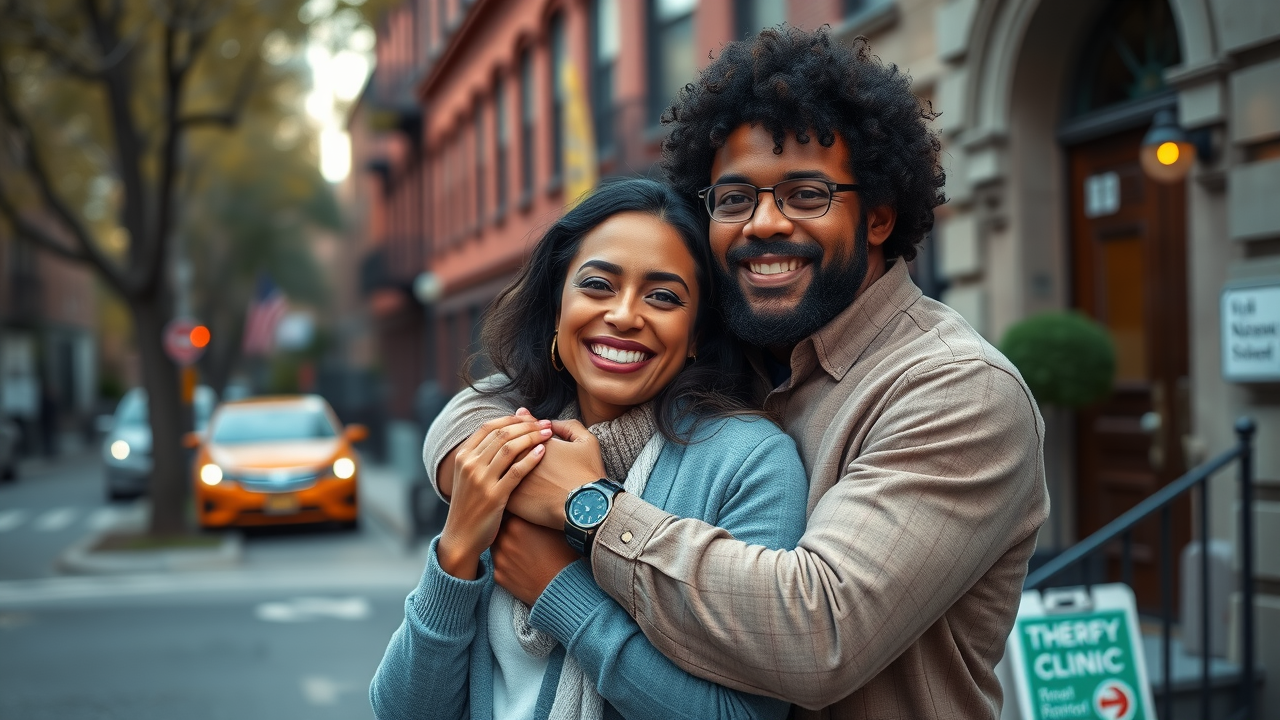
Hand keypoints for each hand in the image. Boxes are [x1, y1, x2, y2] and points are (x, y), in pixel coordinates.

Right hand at [437, 416, 551, 579]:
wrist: (461, 537)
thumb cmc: (470, 505)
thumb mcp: (468, 477)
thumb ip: (481, 456)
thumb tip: (503, 433)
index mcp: (462, 457)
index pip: (488, 427)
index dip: (512, 419)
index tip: (530, 417)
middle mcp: (469, 465)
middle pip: (502, 434)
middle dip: (527, 425)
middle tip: (546, 423)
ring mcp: (481, 480)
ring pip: (510, 448)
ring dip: (533, 436)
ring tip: (549, 433)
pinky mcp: (494, 497)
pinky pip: (517, 471)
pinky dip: (531, 458)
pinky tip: (543, 451)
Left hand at [492, 515, 579, 605]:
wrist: (561, 588)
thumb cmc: (563, 557)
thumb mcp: (554, 529)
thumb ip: (537, 518)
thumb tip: (531, 512)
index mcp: (517, 524)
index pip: (508, 512)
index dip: (516, 514)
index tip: (522, 518)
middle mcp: (504, 539)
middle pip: (500, 528)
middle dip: (509, 530)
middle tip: (524, 536)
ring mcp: (499, 558)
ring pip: (497, 546)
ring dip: (506, 546)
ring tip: (523, 552)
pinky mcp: (499, 575)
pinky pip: (499, 564)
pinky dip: (507, 564)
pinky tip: (521, 566)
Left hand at [505, 415, 606, 528]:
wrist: (586, 508)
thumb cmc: (588, 476)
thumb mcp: (587, 442)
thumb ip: (569, 427)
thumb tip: (550, 423)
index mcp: (537, 443)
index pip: (523, 431)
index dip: (526, 431)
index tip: (532, 437)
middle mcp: (522, 460)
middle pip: (508, 449)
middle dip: (512, 448)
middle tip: (522, 458)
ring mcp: (514, 481)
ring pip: (501, 469)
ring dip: (505, 468)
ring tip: (516, 473)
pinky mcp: (512, 501)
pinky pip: (501, 490)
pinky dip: (504, 488)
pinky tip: (512, 489)